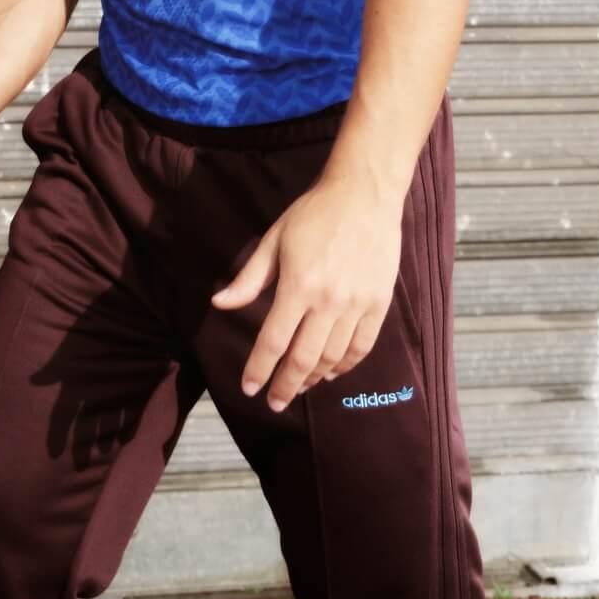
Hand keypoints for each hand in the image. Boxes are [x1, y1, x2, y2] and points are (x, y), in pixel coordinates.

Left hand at [209, 173, 402, 411]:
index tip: (249, 388)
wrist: (363, 196)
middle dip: (286, 385)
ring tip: (298, 386)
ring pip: (333, 357)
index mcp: (298, 285)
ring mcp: (357, 304)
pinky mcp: (379, 303)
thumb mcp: (273, 241)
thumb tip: (219, 303)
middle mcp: (328, 301)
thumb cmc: (313, 215)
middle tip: (274, 402)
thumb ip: (249, 279)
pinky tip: (332, 372)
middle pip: (303, 358)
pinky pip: (361, 346)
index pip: (273, 340)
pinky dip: (346, 365)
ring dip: (314, 378)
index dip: (260, 369)